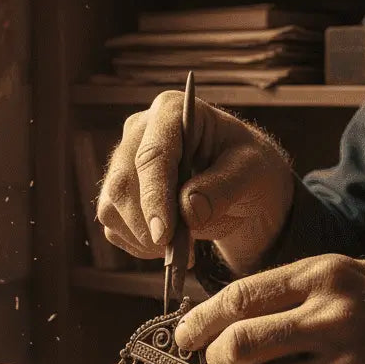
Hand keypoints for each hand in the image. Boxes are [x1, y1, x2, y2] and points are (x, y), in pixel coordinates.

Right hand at [96, 90, 294, 273]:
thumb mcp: (252, 171)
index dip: (155, 196)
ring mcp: (122, 164)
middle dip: (147, 226)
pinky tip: (168, 246)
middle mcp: (138, 133)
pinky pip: (114, 227)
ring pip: (111, 208)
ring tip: (182, 249)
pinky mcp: (117, 196)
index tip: (165, 234)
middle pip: (122, 184)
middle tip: (180, 252)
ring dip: (143, 240)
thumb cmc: (248, 166)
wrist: (240, 186)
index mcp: (171, 111)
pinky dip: (139, 246)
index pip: (152, 154)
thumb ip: (223, 187)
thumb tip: (188, 211)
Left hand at [173, 254, 364, 363]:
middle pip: (240, 347)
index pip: (239, 298)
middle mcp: (333, 319)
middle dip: (218, 360)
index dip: (200, 321)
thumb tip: (222, 315)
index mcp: (325, 276)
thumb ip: (291, 290)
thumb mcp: (350, 274)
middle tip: (222, 363)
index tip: (182, 336)